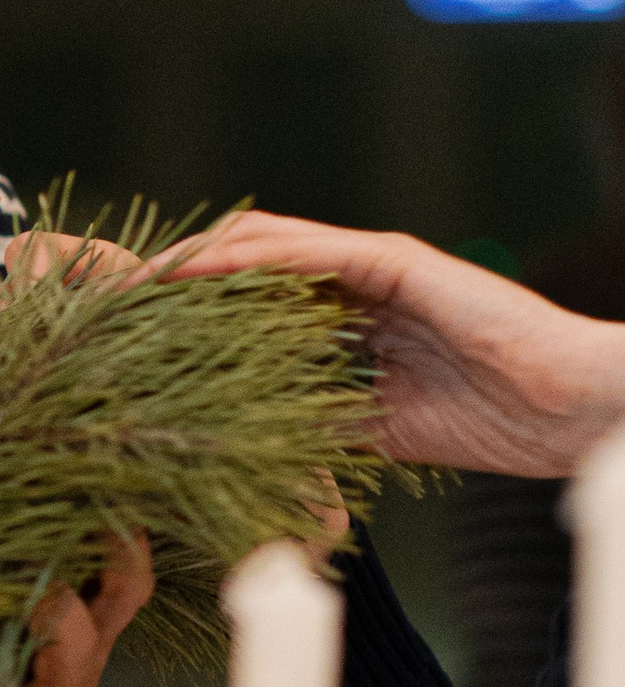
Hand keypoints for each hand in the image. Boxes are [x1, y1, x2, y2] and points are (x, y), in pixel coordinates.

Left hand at [177, 213, 624, 475]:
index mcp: (355, 316)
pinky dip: (248, 258)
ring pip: (266, 245)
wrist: (571, 408)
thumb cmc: (496, 420)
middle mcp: (359, 280)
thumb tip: (249, 442)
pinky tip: (198, 271)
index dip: (195, 310)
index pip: (256, 300)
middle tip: (115, 301)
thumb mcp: (382, 429)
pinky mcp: (398, 262)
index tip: (133, 334)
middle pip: (248, 262)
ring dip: (198, 259)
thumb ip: (322, 420)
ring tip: (138, 281)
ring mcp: (378, 264)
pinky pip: (308, 252)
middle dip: (181, 277)